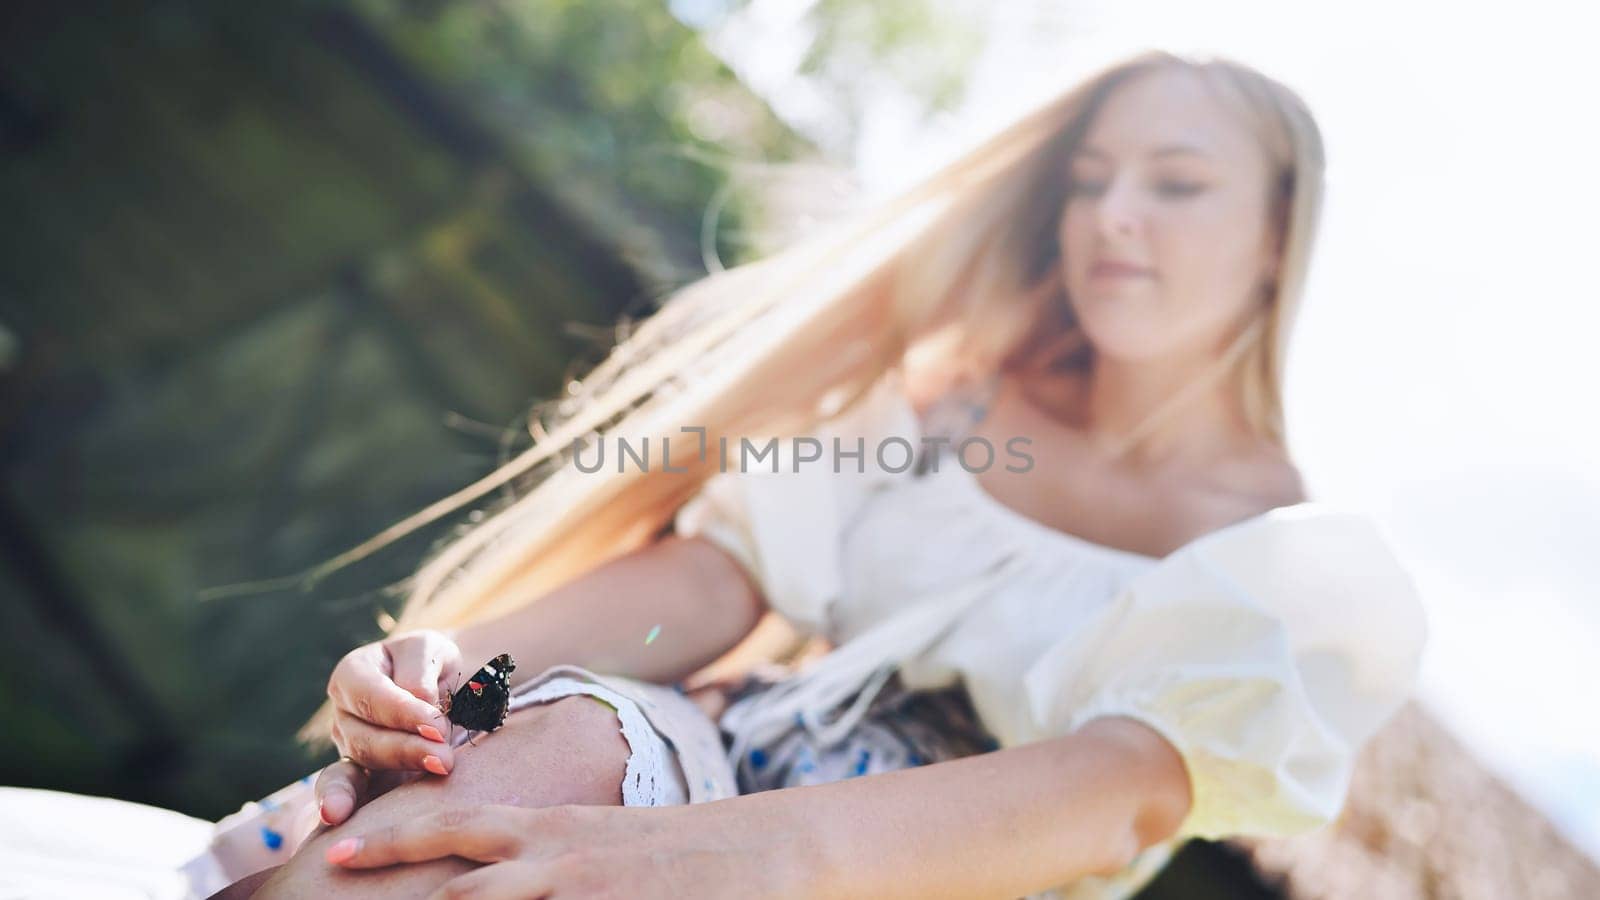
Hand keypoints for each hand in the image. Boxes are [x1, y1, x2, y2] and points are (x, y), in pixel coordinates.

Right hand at [318, 629, 463, 823]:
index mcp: (354, 674)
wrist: (446, 689)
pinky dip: (338, 801)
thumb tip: (418, 702)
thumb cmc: (434, 666)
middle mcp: (343, 712)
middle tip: (445, 758)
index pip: (370, 695)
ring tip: (441, 768)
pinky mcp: (360, 775)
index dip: (401, 712)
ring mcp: (347, 745)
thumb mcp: (431, 651)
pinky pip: (344, 789)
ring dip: (403, 766)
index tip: (437, 727)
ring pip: (364, 762)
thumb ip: (420, 670)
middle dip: (406, 748)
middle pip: (364, 735)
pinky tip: (336, 817)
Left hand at [322, 803, 798, 899]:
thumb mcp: (606, 843)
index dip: (396, 837)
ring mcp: (581, 892)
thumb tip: (503, 874)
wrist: (765, 851)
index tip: (345, 851)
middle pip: (453, 886)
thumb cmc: (682, 850)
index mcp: (552, 828)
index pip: (457, 826)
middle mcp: (556, 859)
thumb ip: (551, 857)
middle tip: (341, 896)